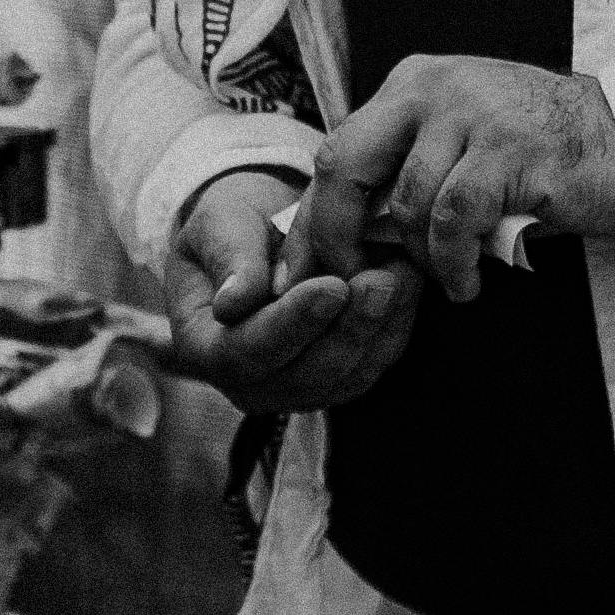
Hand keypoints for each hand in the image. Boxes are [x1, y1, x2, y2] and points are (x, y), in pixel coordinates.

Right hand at [156, 165, 412, 414]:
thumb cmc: (230, 227)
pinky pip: (373, 364)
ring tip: (404, 275)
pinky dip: (395, 326)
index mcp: (204, 348)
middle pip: (307, 373)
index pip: (249, 350)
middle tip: (382, 280)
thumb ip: (228, 259)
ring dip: (379, 327)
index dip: (293, 322)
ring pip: (348, 374)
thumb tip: (234, 303)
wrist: (259, 239)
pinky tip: (409, 283)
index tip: (332, 286)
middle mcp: (250, 384)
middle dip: (349, 327)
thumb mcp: (216, 225)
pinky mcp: (339, 380)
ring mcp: (297, 389)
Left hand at [293, 56, 614, 302]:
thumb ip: (408, 172)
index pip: (338, 149)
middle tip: (356, 282)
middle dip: (337, 235)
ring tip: (445, 281)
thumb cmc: (544, 158)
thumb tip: (342, 235)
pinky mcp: (510, 148)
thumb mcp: (463, 145)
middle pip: (346, 165)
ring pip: (407, 203)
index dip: (315, 217)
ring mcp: (474, 112)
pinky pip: (454, 219)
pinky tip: (467, 283)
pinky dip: (452, 262)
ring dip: (420, 258)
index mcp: (413, 83)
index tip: (305, 270)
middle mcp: (434, 86)